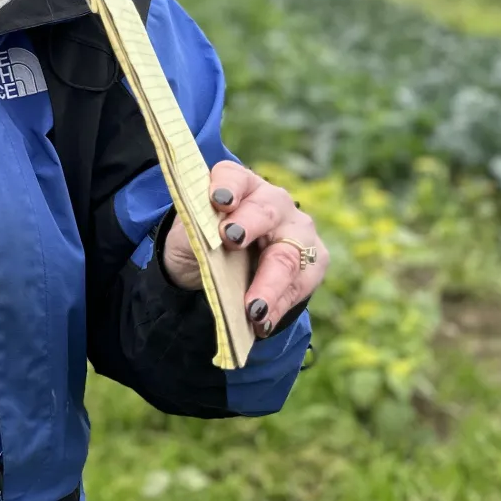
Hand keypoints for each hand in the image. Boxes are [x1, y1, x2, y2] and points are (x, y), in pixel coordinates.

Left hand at [161, 160, 327, 336]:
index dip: (227, 186)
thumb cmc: (203, 243)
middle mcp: (274, 201)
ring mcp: (297, 230)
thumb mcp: (187, 236)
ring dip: (270, 285)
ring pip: (288, 255)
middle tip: (232, 240)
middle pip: (266, 212)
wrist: (219, 272)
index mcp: (240, 186)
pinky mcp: (313, 262)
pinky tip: (262, 322)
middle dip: (250, 226)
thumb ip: (194, 230)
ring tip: (252, 310)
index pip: (234, 178)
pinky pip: (300, 285)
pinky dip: (279, 306)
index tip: (218, 200)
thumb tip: (203, 235)